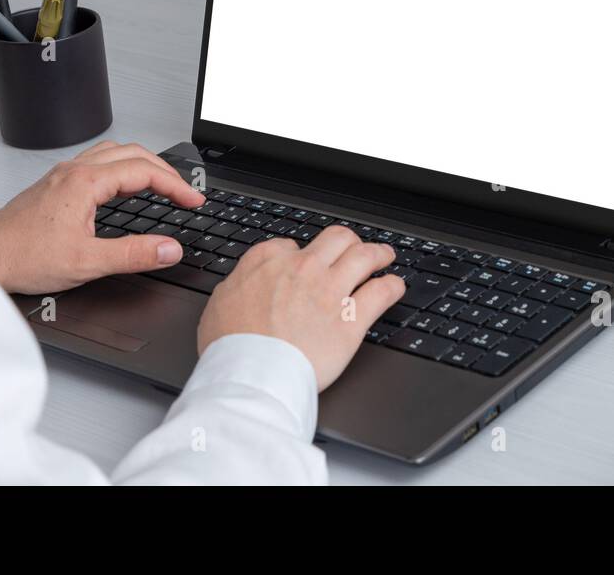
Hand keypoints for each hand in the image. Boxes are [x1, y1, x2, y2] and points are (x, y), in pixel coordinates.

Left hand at [0, 140, 204, 293]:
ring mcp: (62, 175)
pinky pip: (98, 163)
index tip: (193, 200)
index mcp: (84, 182)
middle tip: (185, 193)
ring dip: (143, 164)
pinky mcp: (55, 184)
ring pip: (114, 153)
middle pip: (133, 153)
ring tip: (162, 184)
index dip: (176, 185)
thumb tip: (169, 248)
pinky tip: (124, 188)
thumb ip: (133, 255)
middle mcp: (73, 170)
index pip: (144, 171)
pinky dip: (123, 169)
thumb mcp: (86, 262)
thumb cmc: (22, 257)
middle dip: (165, 170)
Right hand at [198, 226, 406, 390]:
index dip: (302, 255)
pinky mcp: (352, 318)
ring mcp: (330, 290)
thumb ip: (238, 286)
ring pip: (365, 256)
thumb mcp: (219, 304)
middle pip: (336, 239)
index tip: (307, 262)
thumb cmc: (231, 346)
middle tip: (355, 247)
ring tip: (384, 256)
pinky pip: (381, 293)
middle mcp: (303, 268)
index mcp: (268, 261)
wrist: (251, 374)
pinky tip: (394, 287)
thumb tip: (242, 284)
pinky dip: (392, 287)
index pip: (292, 245)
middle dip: (348, 241)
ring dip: (378, 253)